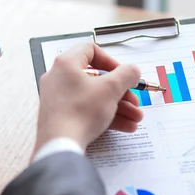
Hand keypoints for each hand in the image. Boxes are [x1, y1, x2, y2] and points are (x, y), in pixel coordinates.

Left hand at [34, 43, 142, 158]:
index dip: (111, 61)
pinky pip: (87, 111)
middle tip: (134, 101)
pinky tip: (126, 127)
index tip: (123, 74)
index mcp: (66, 64)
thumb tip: (133, 70)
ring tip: (136, 118)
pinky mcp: (61, 117)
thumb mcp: (111, 88)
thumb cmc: (81, 111)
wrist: (60, 145)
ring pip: (94, 98)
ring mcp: (58, 99)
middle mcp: (59, 78)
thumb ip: (127, 74)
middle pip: (97, 79)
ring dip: (119, 107)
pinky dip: (106, 116)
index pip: (90, 50)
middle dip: (121, 92)